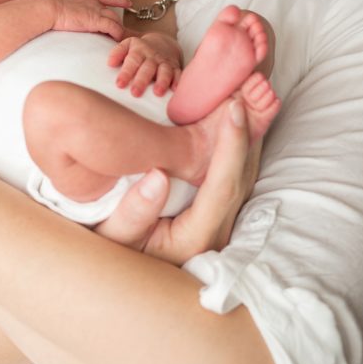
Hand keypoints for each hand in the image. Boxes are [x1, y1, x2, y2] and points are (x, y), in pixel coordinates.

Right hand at [49, 0, 129, 40]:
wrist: (49, 8)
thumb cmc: (50, 8)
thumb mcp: (64, 3)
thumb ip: (72, 8)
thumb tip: (69, 15)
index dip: (119, 0)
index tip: (128, 3)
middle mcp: (95, 2)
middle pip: (113, 13)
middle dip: (117, 23)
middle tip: (119, 33)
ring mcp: (97, 11)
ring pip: (115, 21)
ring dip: (118, 31)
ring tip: (119, 41)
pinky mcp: (96, 21)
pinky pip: (113, 28)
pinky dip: (116, 35)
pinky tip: (116, 41)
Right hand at [95, 98, 259, 265]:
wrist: (117, 275)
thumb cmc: (111, 254)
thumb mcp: (112, 238)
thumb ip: (133, 213)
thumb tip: (158, 176)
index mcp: (196, 238)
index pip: (223, 186)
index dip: (232, 145)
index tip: (235, 109)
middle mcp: (216, 231)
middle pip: (242, 175)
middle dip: (248, 130)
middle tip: (251, 88)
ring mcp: (219, 223)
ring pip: (242, 173)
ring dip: (246, 133)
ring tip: (247, 93)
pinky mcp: (214, 213)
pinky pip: (231, 174)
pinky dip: (235, 144)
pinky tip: (233, 118)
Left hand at [108, 33, 181, 95]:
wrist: (163, 42)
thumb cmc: (140, 49)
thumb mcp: (128, 44)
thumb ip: (117, 52)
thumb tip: (110, 63)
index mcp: (139, 50)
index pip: (132, 61)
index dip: (126, 73)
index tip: (119, 84)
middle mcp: (152, 56)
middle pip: (147, 68)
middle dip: (141, 81)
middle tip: (135, 93)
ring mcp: (164, 62)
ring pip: (164, 71)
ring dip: (161, 82)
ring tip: (157, 93)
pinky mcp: (175, 67)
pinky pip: (178, 74)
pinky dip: (178, 82)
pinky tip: (175, 90)